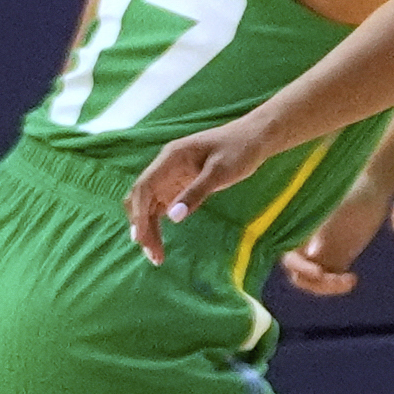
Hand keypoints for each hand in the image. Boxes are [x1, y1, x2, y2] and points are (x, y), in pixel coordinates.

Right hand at [128, 117, 270, 264]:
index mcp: (171, 158)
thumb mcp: (220, 172)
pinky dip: (157, 223)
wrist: (254, 138)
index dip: (139, 215)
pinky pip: (161, 205)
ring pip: (149, 205)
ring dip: (148, 228)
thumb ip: (196, 192)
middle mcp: (165, 166)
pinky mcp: (180, 184)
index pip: (144, 187)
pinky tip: (160, 241)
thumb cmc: (239, 150)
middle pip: (142, 198)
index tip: (142, 240)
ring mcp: (171, 175)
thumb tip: (172, 217)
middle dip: (142, 226)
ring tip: (157, 256)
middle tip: (154, 256)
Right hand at [280, 177, 390, 296]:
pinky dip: (338, 285)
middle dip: (314, 283)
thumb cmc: (353, 190)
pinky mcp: (338, 257)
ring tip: (350, 280)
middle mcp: (307, 244)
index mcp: (300, 230)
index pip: (290, 257)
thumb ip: (325, 227)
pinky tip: (353, 279)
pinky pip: (331, 280)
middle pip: (299, 275)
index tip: (319, 272)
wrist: (374, 188)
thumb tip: (311, 253)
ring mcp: (323, 252)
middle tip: (337, 280)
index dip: (300, 267)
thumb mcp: (338, 207)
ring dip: (327, 287)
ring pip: (315, 281)